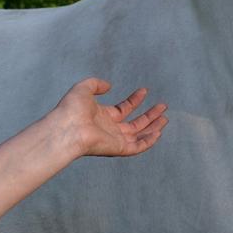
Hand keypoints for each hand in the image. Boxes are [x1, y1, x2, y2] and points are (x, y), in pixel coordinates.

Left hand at [54, 78, 168, 157]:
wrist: (67, 128)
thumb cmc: (71, 110)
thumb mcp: (83, 88)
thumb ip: (96, 84)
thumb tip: (109, 85)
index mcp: (103, 116)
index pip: (124, 109)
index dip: (135, 100)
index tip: (144, 91)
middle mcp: (110, 129)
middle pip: (135, 123)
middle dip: (150, 115)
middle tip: (163, 106)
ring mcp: (115, 139)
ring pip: (139, 135)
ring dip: (153, 127)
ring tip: (166, 118)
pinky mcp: (118, 148)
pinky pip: (138, 147)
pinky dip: (149, 141)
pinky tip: (159, 132)